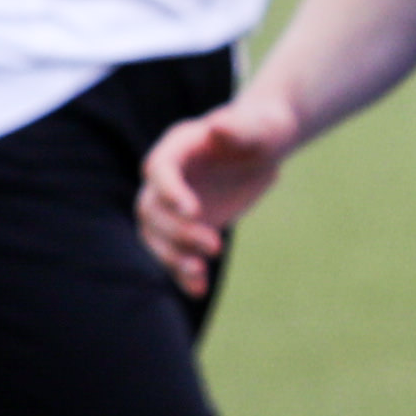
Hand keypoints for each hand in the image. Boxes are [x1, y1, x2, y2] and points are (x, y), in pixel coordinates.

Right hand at [137, 102, 290, 288]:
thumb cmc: (263, 130)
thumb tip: (218, 126)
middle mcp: (167, 177)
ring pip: (154, 236)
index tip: (193, 212)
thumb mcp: (260, 127)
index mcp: (178, 146)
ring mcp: (171, 204)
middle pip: (152, 208)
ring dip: (172, 257)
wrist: (262, 147)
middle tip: (216, 246)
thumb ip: (239, 127)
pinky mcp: (183, 226)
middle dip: (178, 231)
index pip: (159, 169)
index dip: (169, 191)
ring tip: (200, 273)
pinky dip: (182, 273)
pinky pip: (173, 252)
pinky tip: (199, 289)